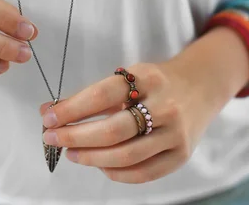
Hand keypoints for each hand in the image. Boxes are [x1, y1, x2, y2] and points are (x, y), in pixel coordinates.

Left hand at [40, 57, 220, 183]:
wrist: (201, 85)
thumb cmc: (156, 81)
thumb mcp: (130, 75)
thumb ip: (93, 94)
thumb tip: (50, 110)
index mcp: (147, 77)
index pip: (102, 94)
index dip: (72, 108)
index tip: (47, 117)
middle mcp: (164, 105)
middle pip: (113, 129)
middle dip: (76, 136)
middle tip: (52, 138)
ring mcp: (175, 132)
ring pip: (126, 155)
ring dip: (91, 157)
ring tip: (71, 153)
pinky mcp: (181, 155)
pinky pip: (143, 173)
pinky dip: (115, 173)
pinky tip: (99, 165)